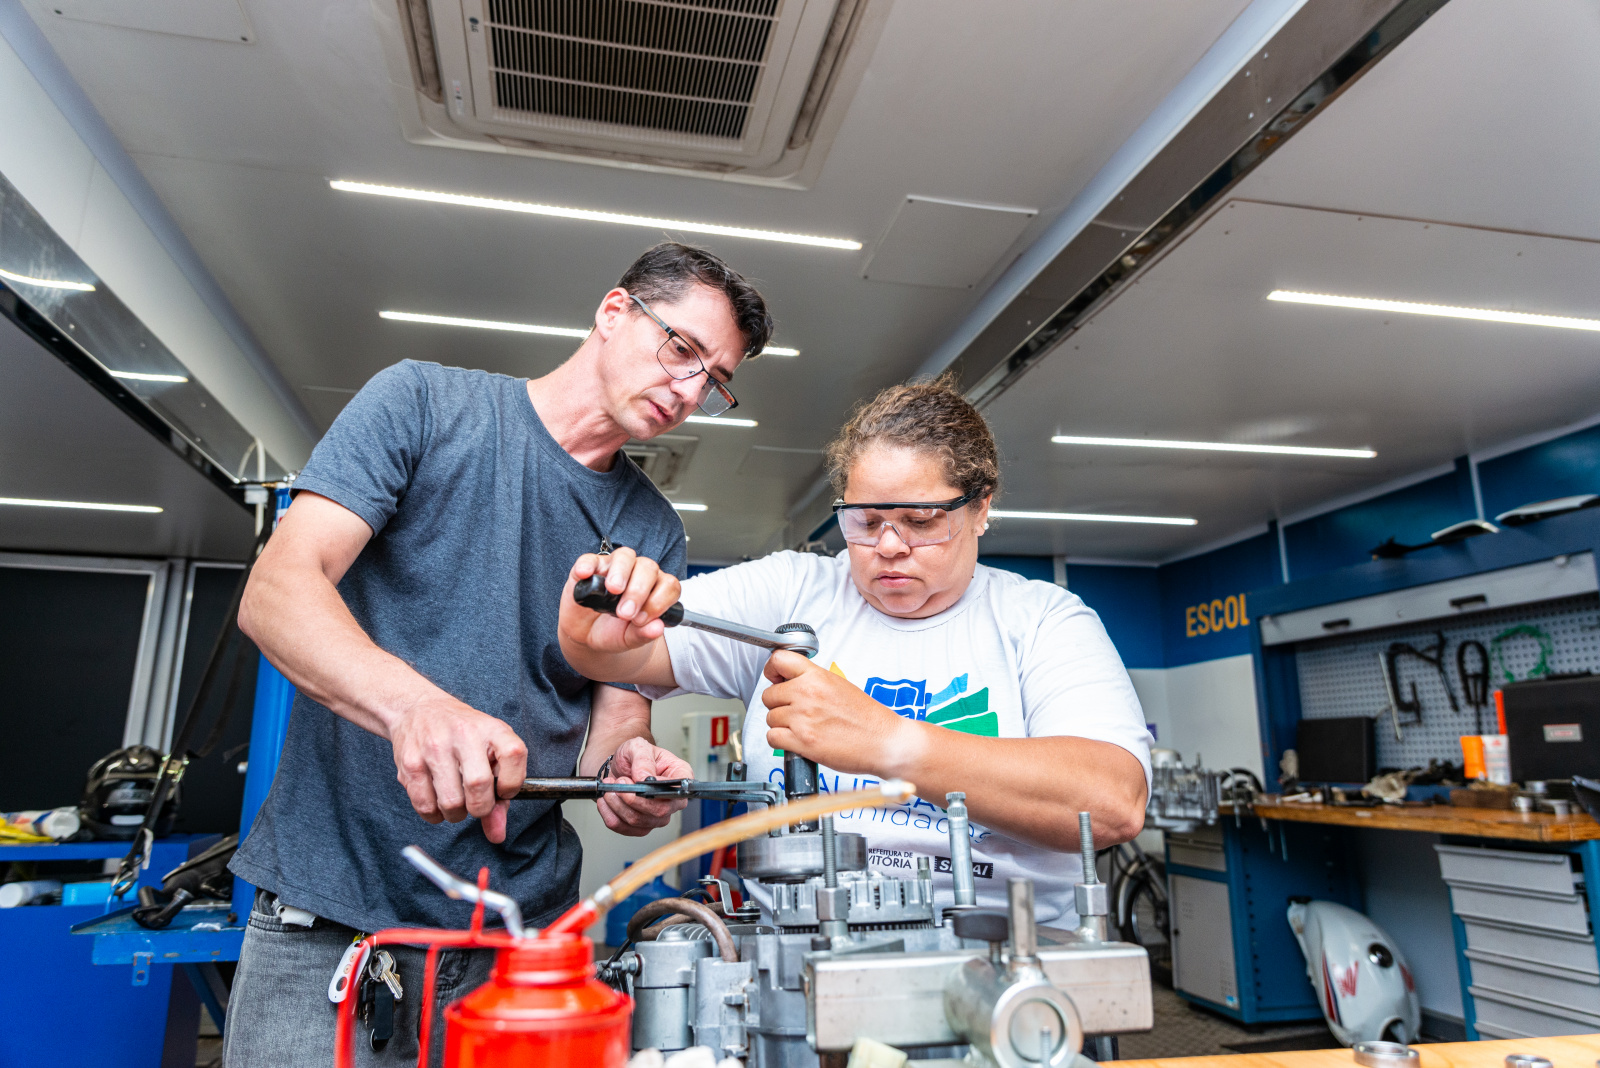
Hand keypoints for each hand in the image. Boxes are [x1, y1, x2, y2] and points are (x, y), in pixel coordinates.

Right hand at [386, 690, 527, 843]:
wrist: (419, 709)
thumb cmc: (462, 733)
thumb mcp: (490, 750)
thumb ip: (500, 794)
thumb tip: (497, 834)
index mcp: (491, 728)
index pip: (514, 755)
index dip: (512, 783)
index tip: (504, 790)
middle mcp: (463, 734)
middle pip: (479, 786)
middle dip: (480, 808)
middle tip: (476, 804)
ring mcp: (434, 748)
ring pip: (451, 803)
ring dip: (456, 814)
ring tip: (456, 800)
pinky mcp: (410, 763)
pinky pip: (425, 807)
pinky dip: (434, 815)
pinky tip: (437, 800)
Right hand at [559, 548, 680, 659]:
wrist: (586, 633)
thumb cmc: (614, 631)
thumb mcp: (628, 639)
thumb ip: (643, 634)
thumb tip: (657, 628)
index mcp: (655, 588)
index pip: (668, 585)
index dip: (658, 602)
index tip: (641, 620)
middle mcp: (638, 572)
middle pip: (648, 568)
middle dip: (638, 591)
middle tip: (625, 613)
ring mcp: (614, 566)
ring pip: (625, 556)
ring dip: (621, 572)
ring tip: (613, 590)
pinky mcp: (590, 566)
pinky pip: (590, 559)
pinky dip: (588, 565)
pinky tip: (584, 574)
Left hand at [596, 736, 692, 835]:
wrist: (619, 767)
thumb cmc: (634, 756)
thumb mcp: (638, 747)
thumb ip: (642, 759)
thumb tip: (645, 777)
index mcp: (680, 776)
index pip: (678, 791)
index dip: (658, 791)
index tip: (637, 781)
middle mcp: (672, 800)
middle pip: (659, 811)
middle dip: (632, 798)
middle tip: (618, 782)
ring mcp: (658, 816)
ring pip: (639, 821)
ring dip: (618, 805)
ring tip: (610, 788)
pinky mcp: (641, 826)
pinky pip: (625, 828)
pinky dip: (610, 814)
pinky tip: (606, 801)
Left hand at [762, 652, 919, 775]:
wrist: (884, 742)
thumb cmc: (868, 718)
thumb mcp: (840, 685)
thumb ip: (813, 681)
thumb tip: (791, 683)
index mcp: (817, 676)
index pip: (778, 660)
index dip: (772, 670)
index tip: (776, 679)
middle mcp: (807, 694)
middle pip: (769, 695)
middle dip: (778, 704)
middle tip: (794, 711)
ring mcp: (802, 718)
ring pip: (770, 718)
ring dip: (781, 724)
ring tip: (801, 727)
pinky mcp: (802, 741)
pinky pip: (773, 737)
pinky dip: (781, 741)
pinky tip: (796, 740)